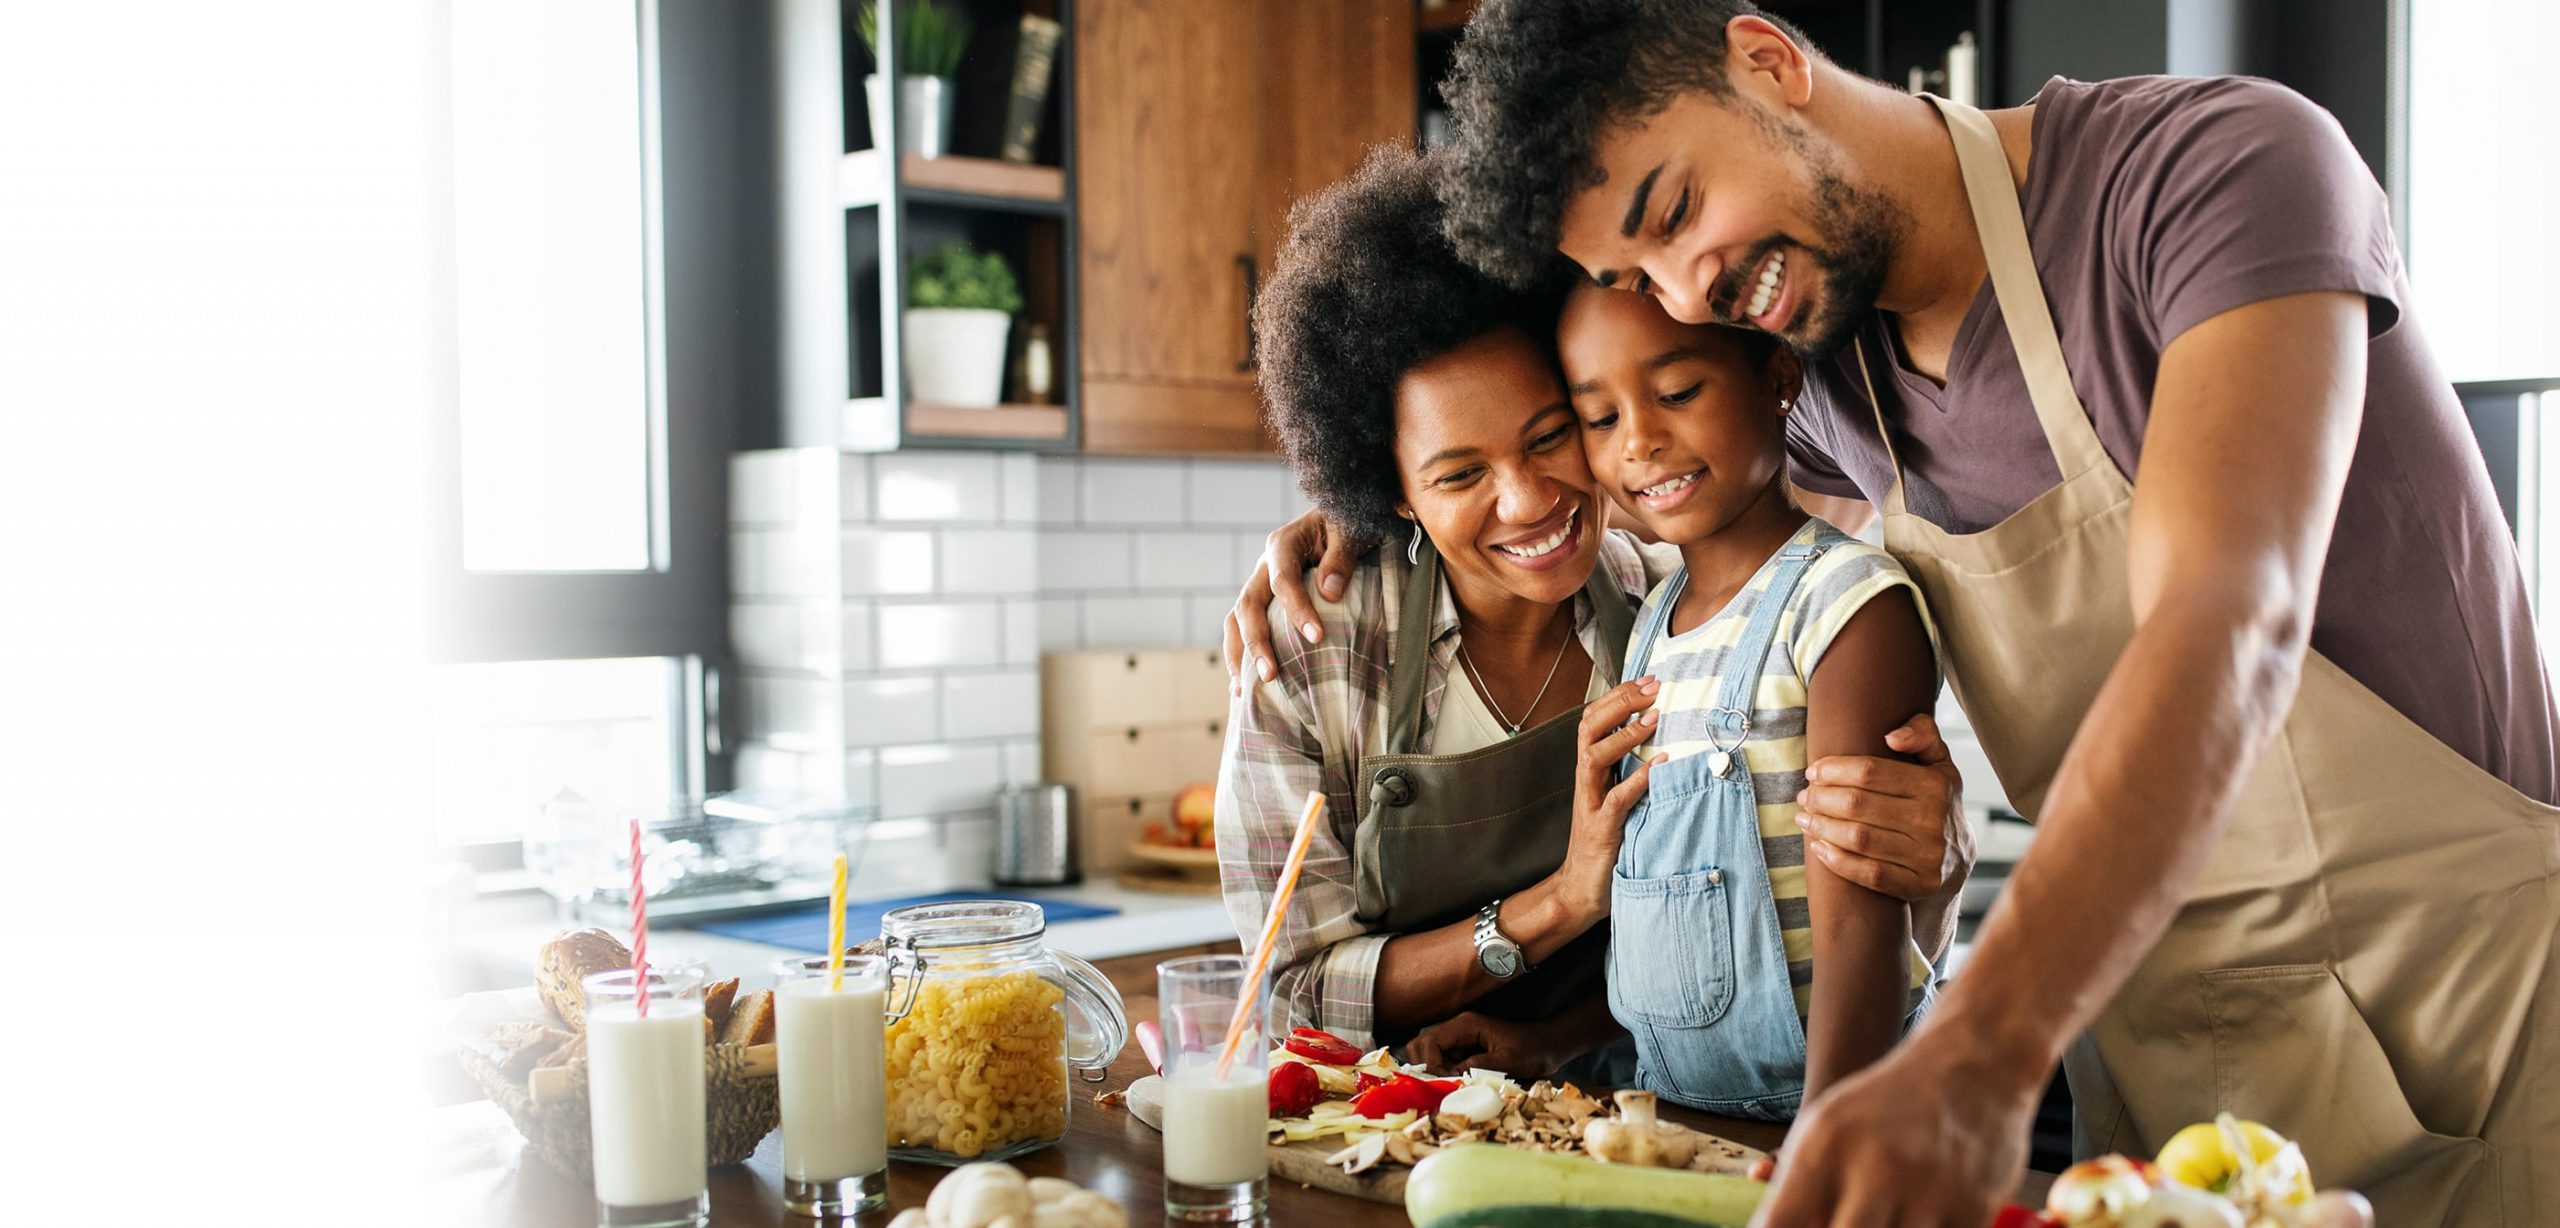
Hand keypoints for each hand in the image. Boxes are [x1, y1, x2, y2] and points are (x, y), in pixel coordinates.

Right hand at [1221, 509, 1362, 692]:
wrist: (1340, 522)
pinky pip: (1242, 631)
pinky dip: (1241, 657)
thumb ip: (1341, 557)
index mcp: (1283, 545)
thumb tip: (1329, 592)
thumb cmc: (1349, 525)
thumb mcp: (1351, 531)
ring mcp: (1260, 587)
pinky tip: (1243, 688)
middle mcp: (1263, 567)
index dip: (1296, 609)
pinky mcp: (1264, 605)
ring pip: (1236, 621)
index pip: (1282, 580)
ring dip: (1239, 654)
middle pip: (1248, 605)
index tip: (1317, 637)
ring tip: (1246, 690)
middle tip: (1271, 675)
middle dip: (1256, 642)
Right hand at [1403, 1012, 1571, 1078]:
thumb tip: (1451, 1076)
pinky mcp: (1466, 1052)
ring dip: (1434, 1072)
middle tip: (1441, 1085)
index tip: (1443, 1082)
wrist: (1550, 1046)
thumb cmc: (1533, 1050)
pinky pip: (1445, 1063)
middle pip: (1421, 1045)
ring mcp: (1461, 1041)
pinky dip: (1445, 1076)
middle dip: (1426, 1067)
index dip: (1430, 1064)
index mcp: (1466, 1025)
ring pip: (1429, 1055)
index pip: (1429, 1042)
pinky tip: (1457, 1086)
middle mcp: (1458, 1030)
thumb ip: (1478, 1067)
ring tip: (1449, 1087)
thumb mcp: (1508, 1061)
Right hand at [1558, 677, 1661, 913]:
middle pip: (1589, 728)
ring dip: (1624, 734)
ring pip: (1594, 756)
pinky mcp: (1601, 830)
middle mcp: (1586, 782)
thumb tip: (1661, 744)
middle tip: (1653, 686)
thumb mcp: (1617, 799)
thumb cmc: (1605, 843)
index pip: (1594, 720)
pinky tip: (1662, 764)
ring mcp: (1590, 804)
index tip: (1648, 679)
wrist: (1580, 890)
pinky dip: (1639, 779)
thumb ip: (1628, 773)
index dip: (1618, 696)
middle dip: (1620, 702)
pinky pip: (1617, 799)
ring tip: (1654, 717)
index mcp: (1591, 772)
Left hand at [1751, 1038, 2039, 1227]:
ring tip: (1884, 1212)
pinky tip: (1923, 1214)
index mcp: (1824, 1149)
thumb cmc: (1883, 1107)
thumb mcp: (1824, 1131)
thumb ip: (1798, 1192)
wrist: (1970, 1065)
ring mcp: (1926, 1193)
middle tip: (1847, 1216)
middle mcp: (1874, 1170)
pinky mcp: (1972, 1209)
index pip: (1781, 1224)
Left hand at [1795, 713, 1971, 902]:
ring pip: (1859, 839)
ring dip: (1822, 828)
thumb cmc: (1936, 803)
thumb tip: (1891, 736)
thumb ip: (1923, 736)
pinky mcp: (1919, 885)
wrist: (1958, 859)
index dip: (1834, 770)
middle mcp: (1934, 821)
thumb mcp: (1938, 764)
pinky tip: (1819, 847)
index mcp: (1936, 786)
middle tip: (1804, 797)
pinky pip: (1869, 874)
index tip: (1813, 772)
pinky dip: (1838, 861)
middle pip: (1858, 805)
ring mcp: (1928, 857)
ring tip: (1804, 819)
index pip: (1871, 772)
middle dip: (1821, 798)